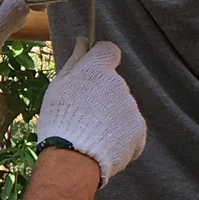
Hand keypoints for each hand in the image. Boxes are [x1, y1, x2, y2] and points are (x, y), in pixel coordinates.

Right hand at [35, 40, 146, 181]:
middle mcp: (120, 85)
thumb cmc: (59, 120)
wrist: (74, 159)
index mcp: (98, 70)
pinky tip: (103, 145)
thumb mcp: (59, 87)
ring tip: (91, 135)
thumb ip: (75, 61)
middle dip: (101, 95)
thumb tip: (82, 40)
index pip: (109, 50)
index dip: (101, 60)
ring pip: (121, 107)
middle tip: (82, 115)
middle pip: (113, 84)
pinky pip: (130, 129)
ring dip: (110, 117)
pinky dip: (119, 136)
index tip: (91, 72)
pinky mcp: (140, 131)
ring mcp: (132, 109)